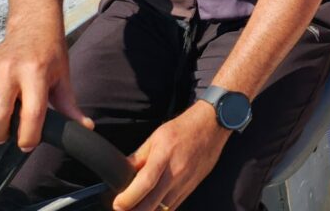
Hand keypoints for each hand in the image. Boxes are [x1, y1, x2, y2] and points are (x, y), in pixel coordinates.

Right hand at [0, 28, 91, 151]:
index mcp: (35, 74)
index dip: (29, 137)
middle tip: (5, 133)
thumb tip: (84, 128)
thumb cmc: (49, 55)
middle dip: (0, 134)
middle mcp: (7, 71)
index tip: (27, 143)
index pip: (31, 114)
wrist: (34, 28)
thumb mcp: (63, 78)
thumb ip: (69, 106)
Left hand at [113, 103, 229, 210]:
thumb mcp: (156, 137)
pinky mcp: (190, 189)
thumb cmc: (183, 129)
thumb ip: (138, 157)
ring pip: (161, 210)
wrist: (211, 126)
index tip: (117, 203)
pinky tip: (150, 206)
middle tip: (121, 209)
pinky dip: (159, 210)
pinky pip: (171, 208)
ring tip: (134, 208)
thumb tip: (121, 172)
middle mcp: (175, 173)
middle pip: (151, 204)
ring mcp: (184, 184)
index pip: (145, 183)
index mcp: (164, 156)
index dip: (128, 198)